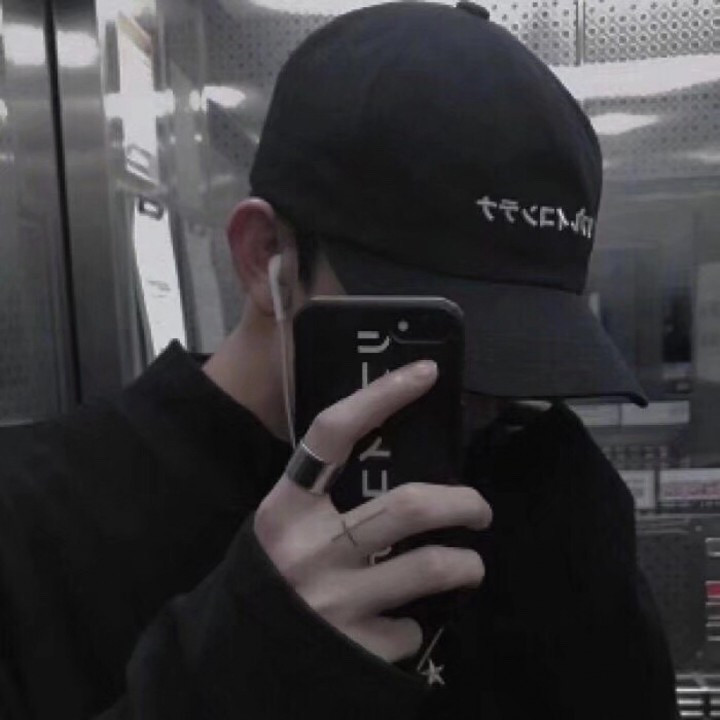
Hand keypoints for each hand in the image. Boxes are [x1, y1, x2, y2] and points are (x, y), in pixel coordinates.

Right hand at [253, 360, 491, 663]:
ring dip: (465, 564)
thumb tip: (392, 469)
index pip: (333, 434)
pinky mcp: (354, 648)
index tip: (426, 373)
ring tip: (470, 564)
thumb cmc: (268, 577)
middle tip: (479, 508)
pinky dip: (418, 621)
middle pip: (408, 506)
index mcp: (286, 509)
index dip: (381, 396)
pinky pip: (411, 628)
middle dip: (461, 503)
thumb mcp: (281, 527)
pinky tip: (407, 619)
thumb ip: (323, 500)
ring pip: (430, 567)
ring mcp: (334, 601)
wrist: (234, 660)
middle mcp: (309, 550)